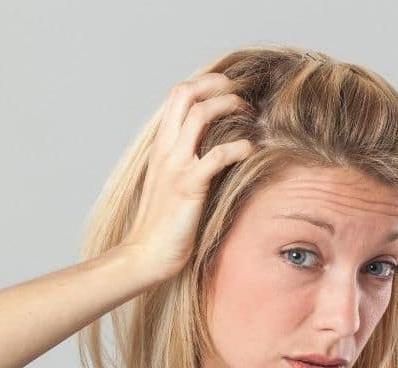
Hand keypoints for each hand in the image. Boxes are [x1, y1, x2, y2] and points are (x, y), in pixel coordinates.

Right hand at [119, 72, 256, 282]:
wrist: (146, 253)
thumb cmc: (162, 224)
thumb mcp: (170, 183)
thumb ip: (184, 161)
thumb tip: (212, 148)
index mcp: (161, 146)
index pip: (178, 96)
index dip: (205, 84)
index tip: (230, 89)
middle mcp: (165, 149)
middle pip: (185, 93)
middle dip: (217, 84)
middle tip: (242, 92)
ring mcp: (175, 166)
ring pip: (200, 115)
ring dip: (229, 106)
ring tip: (250, 114)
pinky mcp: (189, 185)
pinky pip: (218, 155)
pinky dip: (240, 146)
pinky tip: (251, 150)